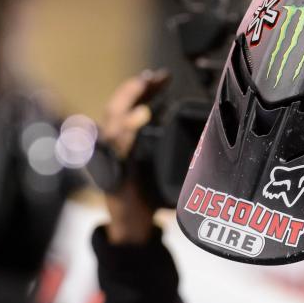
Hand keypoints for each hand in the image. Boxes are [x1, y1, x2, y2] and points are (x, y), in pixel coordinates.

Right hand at [101, 70, 168, 244]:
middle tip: (154, 76)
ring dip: (128, 100)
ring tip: (143, 85)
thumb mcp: (158, 165)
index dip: (144, 89)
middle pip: (118, 107)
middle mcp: (113, 146)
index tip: (162, 76)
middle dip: (135, 89)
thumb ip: (166, 145)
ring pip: (113, 121)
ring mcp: (111, 157)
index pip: (131, 107)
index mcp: (124, 142)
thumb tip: (191, 127)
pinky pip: (119, 146)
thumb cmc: (145, 196)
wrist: (132, 226)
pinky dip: (128, 128)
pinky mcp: (116, 170)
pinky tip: (141, 115)